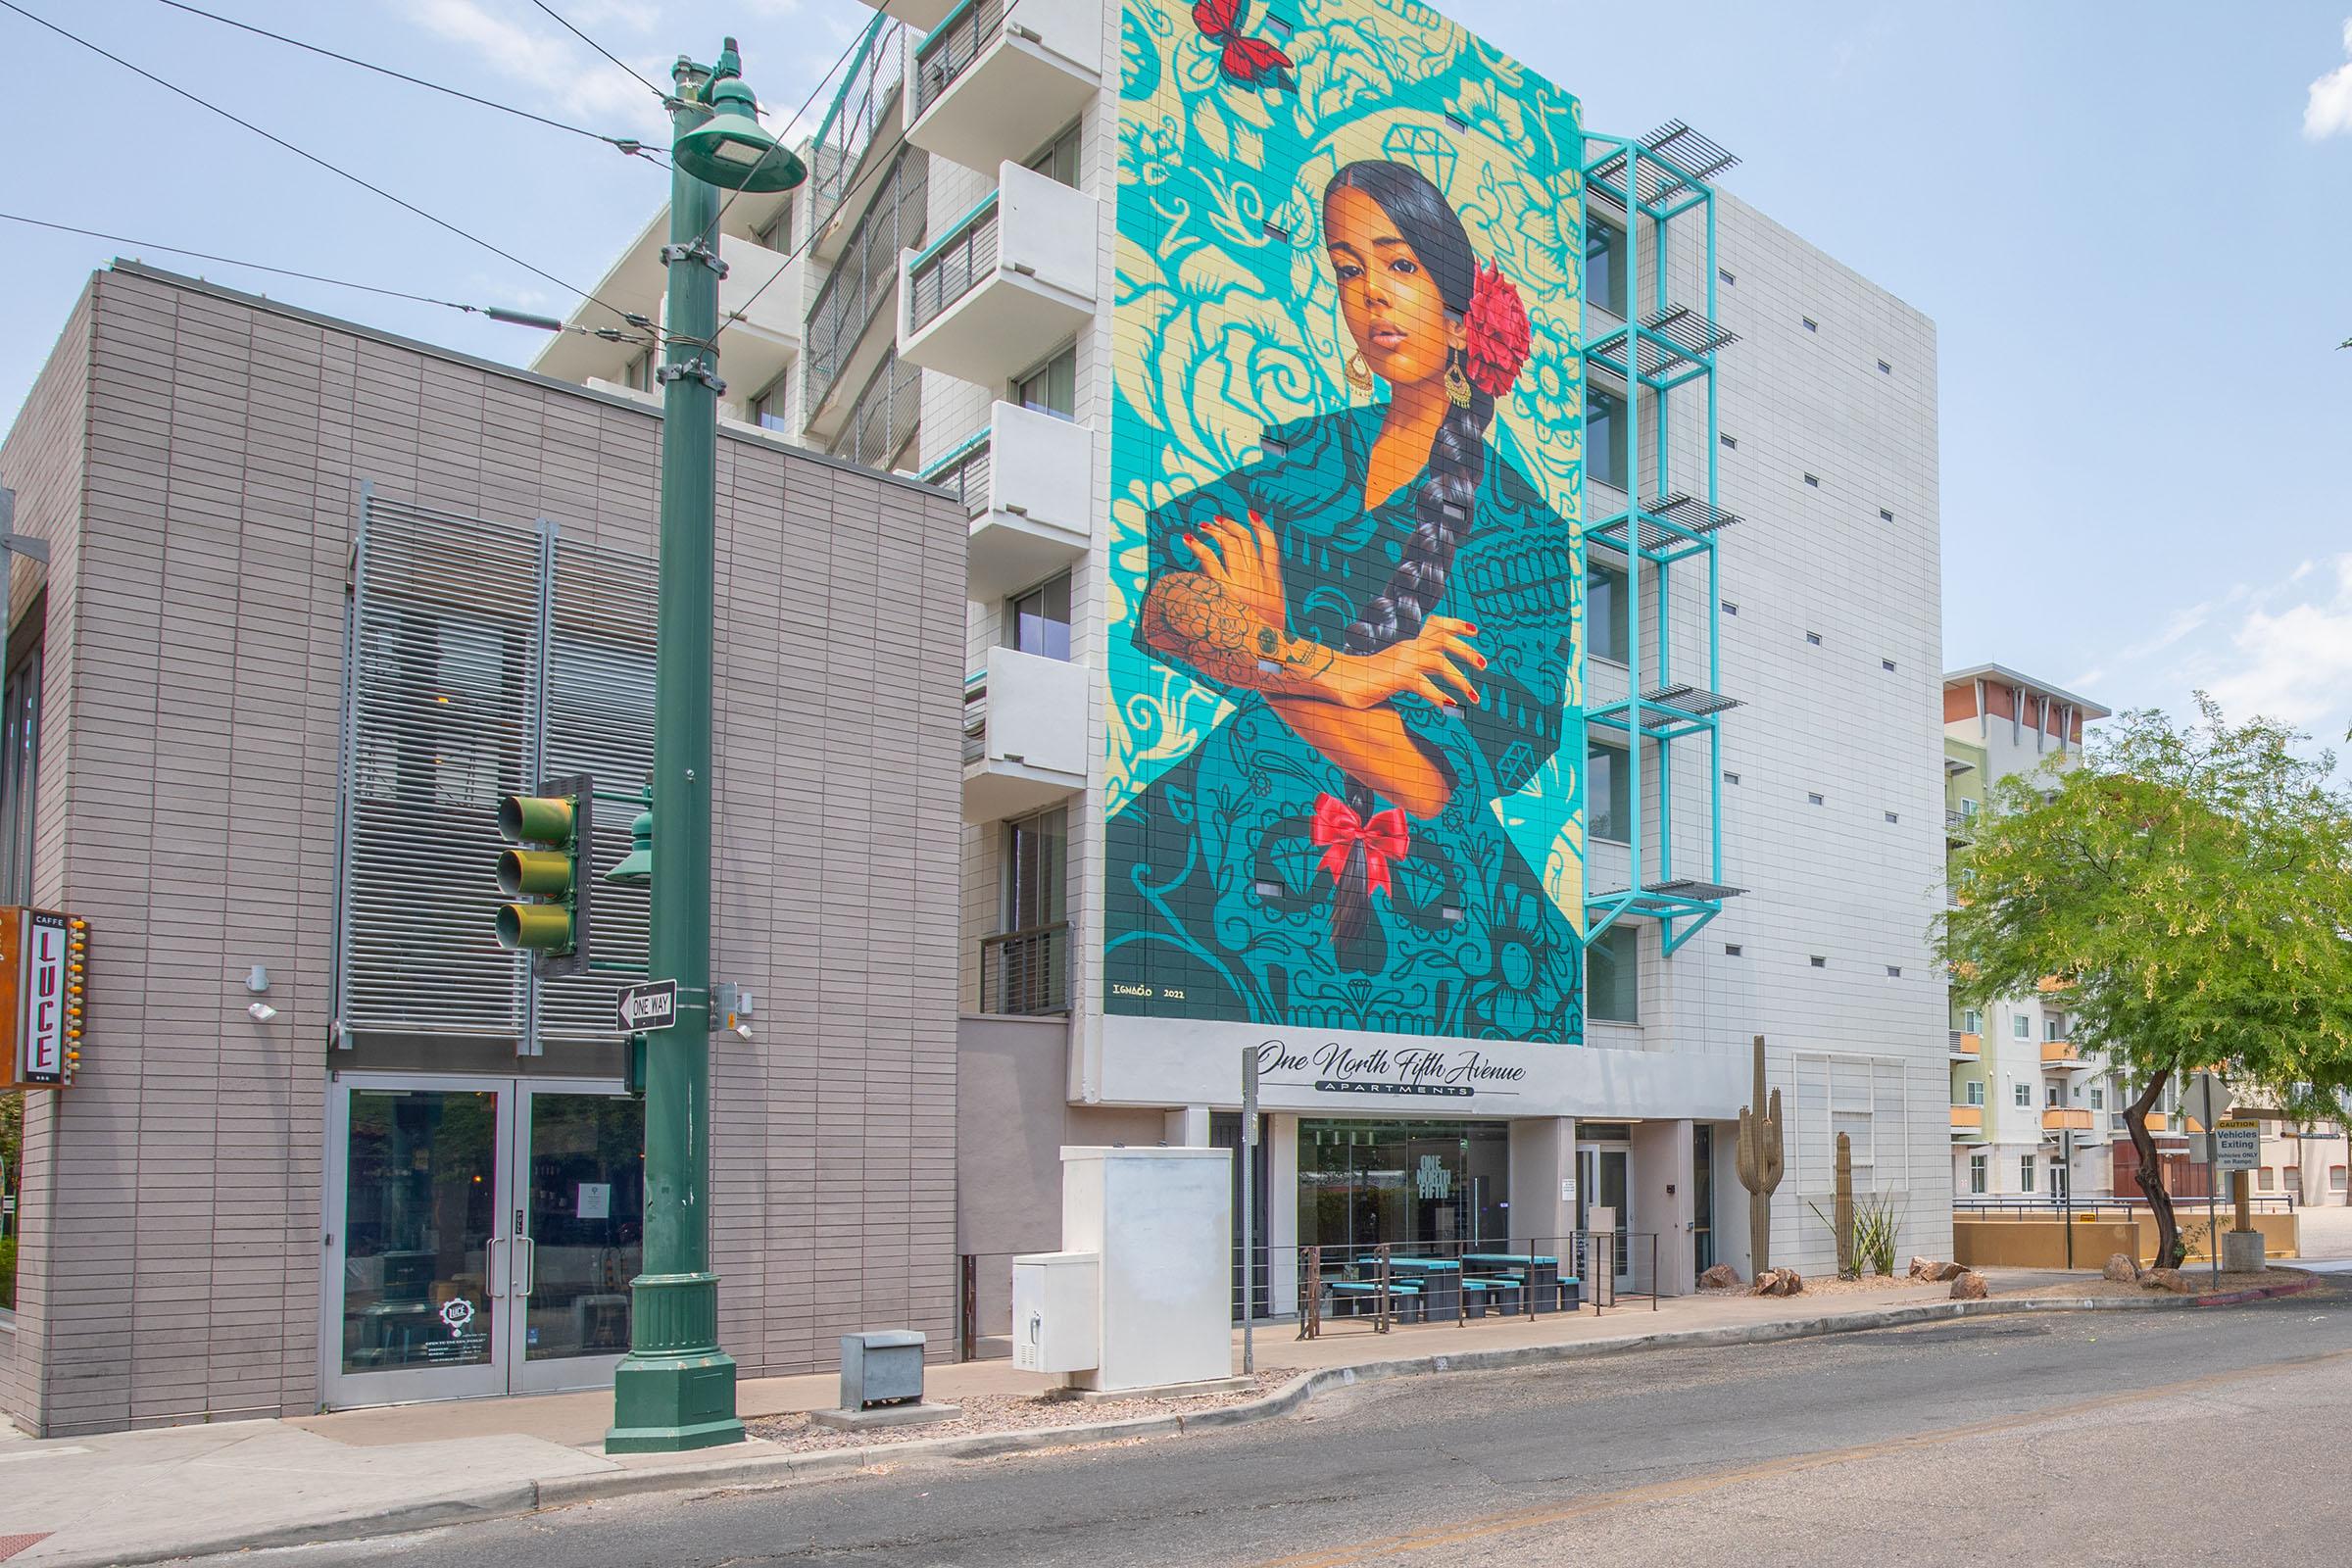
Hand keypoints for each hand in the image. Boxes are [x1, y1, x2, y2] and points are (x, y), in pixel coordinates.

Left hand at [1181, 511, 1286, 630]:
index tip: (1251, 513)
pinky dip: (1198, 547)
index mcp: (1274, 582)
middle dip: (1229, 525)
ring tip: (1202, 527)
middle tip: (1215, 521)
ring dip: (1214, 531)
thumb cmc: (1269, 641)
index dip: (1261, 526)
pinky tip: (1188, 540)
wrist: (1268, 657)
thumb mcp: (1275, 617)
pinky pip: (1210, 560)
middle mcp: (1260, 578)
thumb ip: (1267, 600)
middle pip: (1244, 540)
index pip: (1271, 544)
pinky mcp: (1225, 592)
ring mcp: (1243, 583)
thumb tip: (1255, 595)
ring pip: (1229, 544)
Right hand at [1321, 616, 1482, 710]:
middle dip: (1467, 651)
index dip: (1456, 625)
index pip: (1434, 626)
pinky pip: (1423, 685)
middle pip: (1443, 638)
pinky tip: (1450, 708)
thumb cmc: (1359, 682)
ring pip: (1439, 661)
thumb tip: (1419, 680)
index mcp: (1406, 645)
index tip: (1474, 631)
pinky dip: (1439, 697)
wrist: (1334, 680)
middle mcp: (1406, 649)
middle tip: (1484, 665)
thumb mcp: (1388, 673)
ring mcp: (1401, 662)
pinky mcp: (1395, 678)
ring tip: (1473, 699)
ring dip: (1460, 680)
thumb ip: (1406, 673)